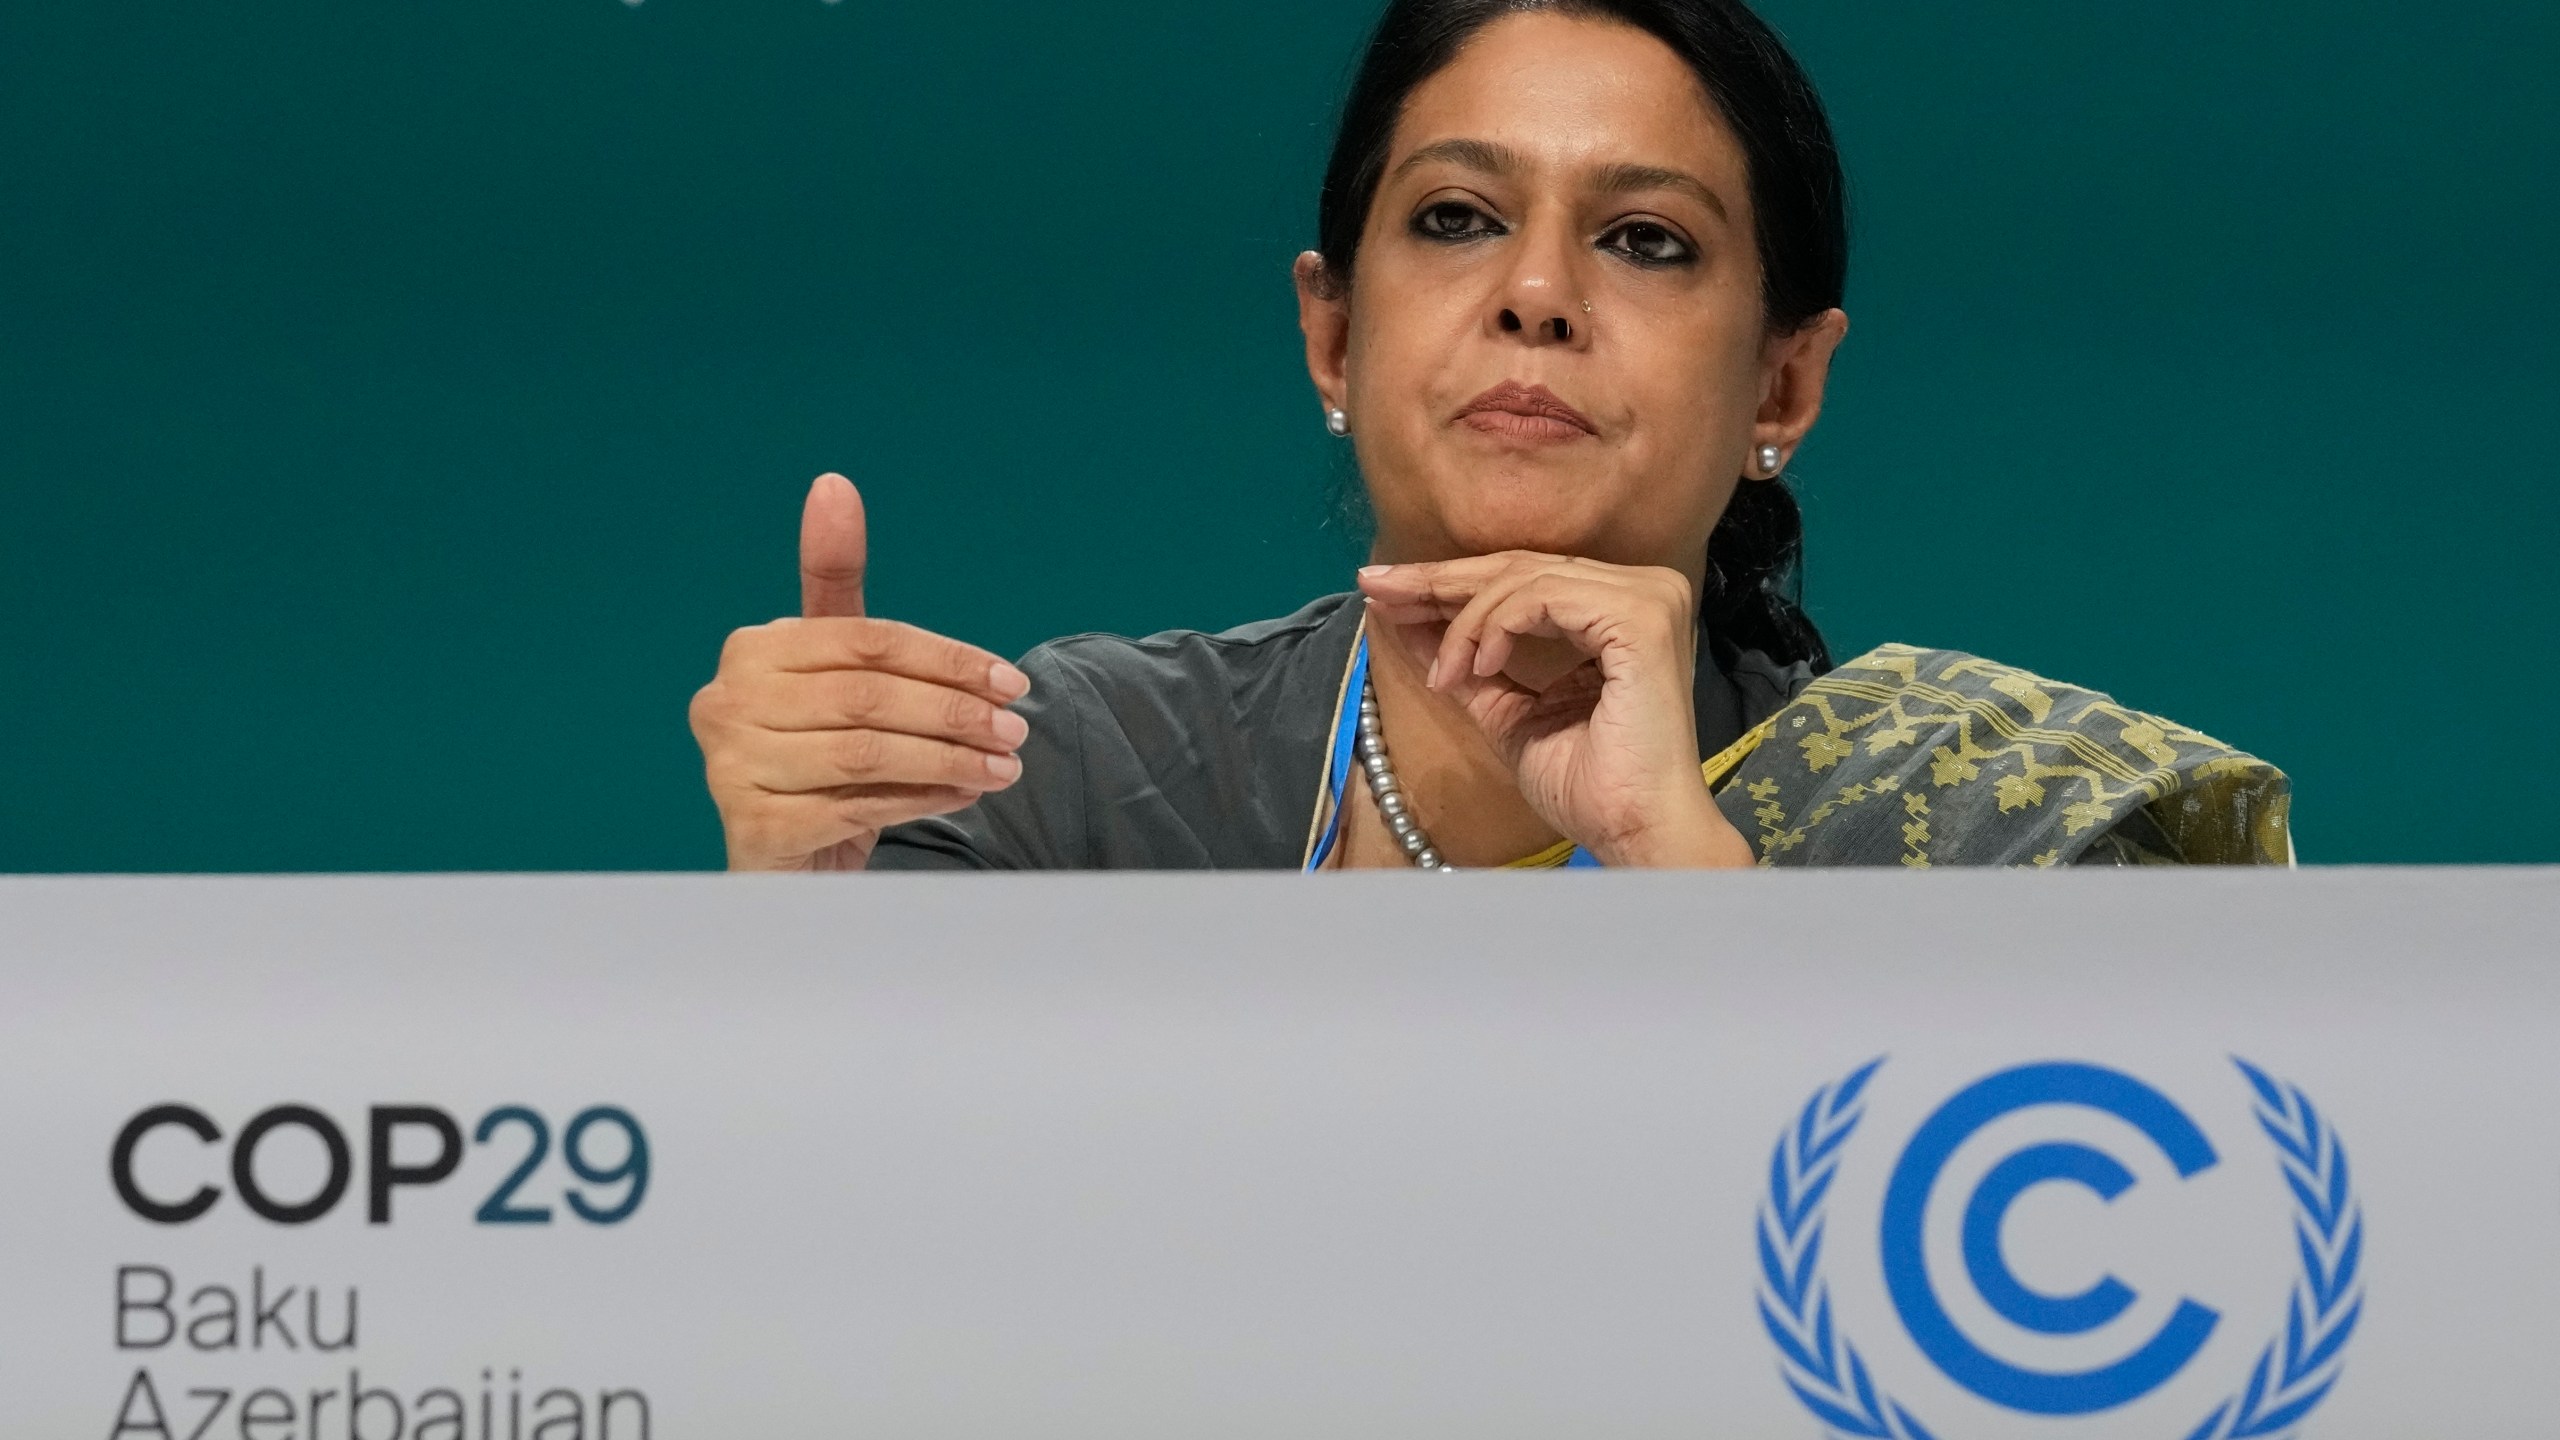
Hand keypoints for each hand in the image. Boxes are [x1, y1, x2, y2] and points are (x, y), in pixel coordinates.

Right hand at [690, 474, 1030, 870]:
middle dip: (956, 713)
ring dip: (949, 759)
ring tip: (1003, 767)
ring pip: (866, 751)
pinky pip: (855, 806)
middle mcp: (726, 702)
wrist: (789, 857)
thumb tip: (833, 483)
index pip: (869, 640)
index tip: (1011, 681)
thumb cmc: (820, 751)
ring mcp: (731, 768)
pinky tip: (962, 795)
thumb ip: (835, 583)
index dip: (949, 659)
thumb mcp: (836, 667)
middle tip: (1017, 732)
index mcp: (751, 650)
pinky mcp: (753, 828)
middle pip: (870, 695)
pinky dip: (920, 799)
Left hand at [1356, 553, 1752, 867]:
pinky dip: (1495, 627)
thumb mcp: (1511, 714)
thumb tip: (1411, 625)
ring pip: (1523, 579)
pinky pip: (1541, 598)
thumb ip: (1471, 667)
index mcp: (1617, 612)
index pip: (1524, 580)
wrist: (1634, 830)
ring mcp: (1647, 598)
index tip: (1386, 594)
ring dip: (1465, 623)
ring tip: (1443, 672)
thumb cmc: (1589, 788)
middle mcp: (1641, 592)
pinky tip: (1477, 665)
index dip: (1451, 586)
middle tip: (1376, 587)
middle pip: (1520, 567)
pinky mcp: (1639, 617)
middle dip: (1438, 581)